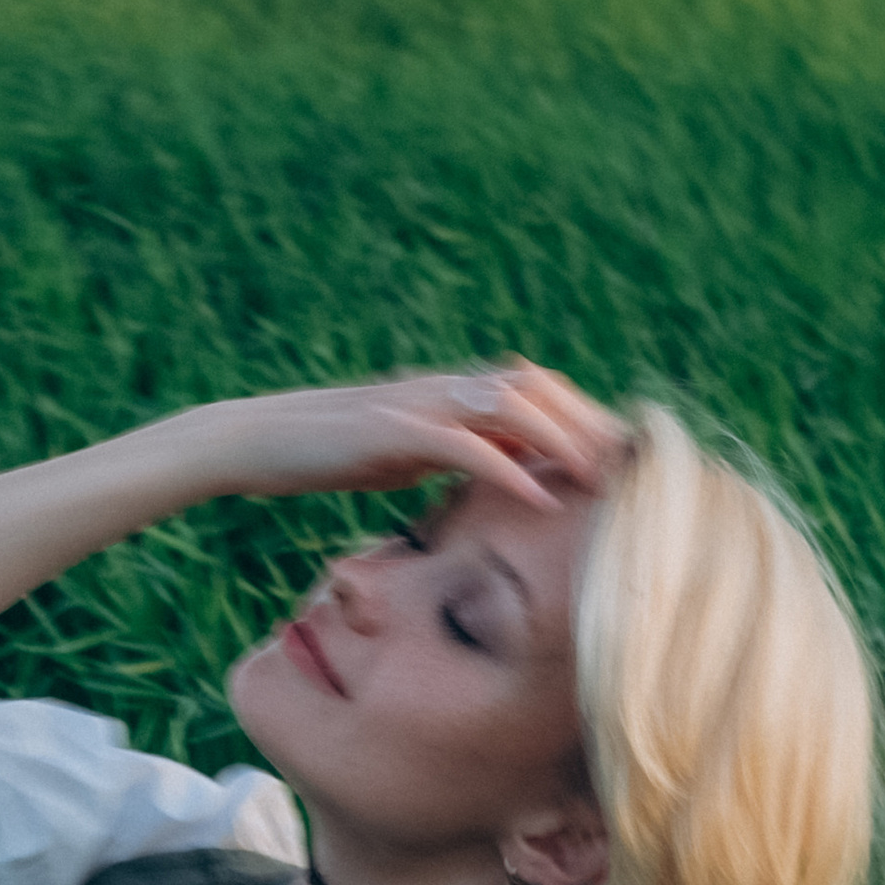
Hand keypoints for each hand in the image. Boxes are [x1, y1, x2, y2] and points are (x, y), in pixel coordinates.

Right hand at [202, 361, 627, 513]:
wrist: (252, 440)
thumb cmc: (327, 452)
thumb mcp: (405, 453)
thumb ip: (455, 454)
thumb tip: (503, 472)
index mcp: (447, 391)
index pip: (532, 388)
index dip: (581, 414)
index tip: (624, 451)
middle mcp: (440, 387)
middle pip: (536, 386)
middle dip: (587, 420)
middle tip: (631, 464)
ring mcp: (416, 403)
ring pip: (510, 403)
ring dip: (563, 438)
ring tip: (601, 477)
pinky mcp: (390, 430)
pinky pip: (464, 445)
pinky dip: (508, 469)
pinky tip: (540, 498)